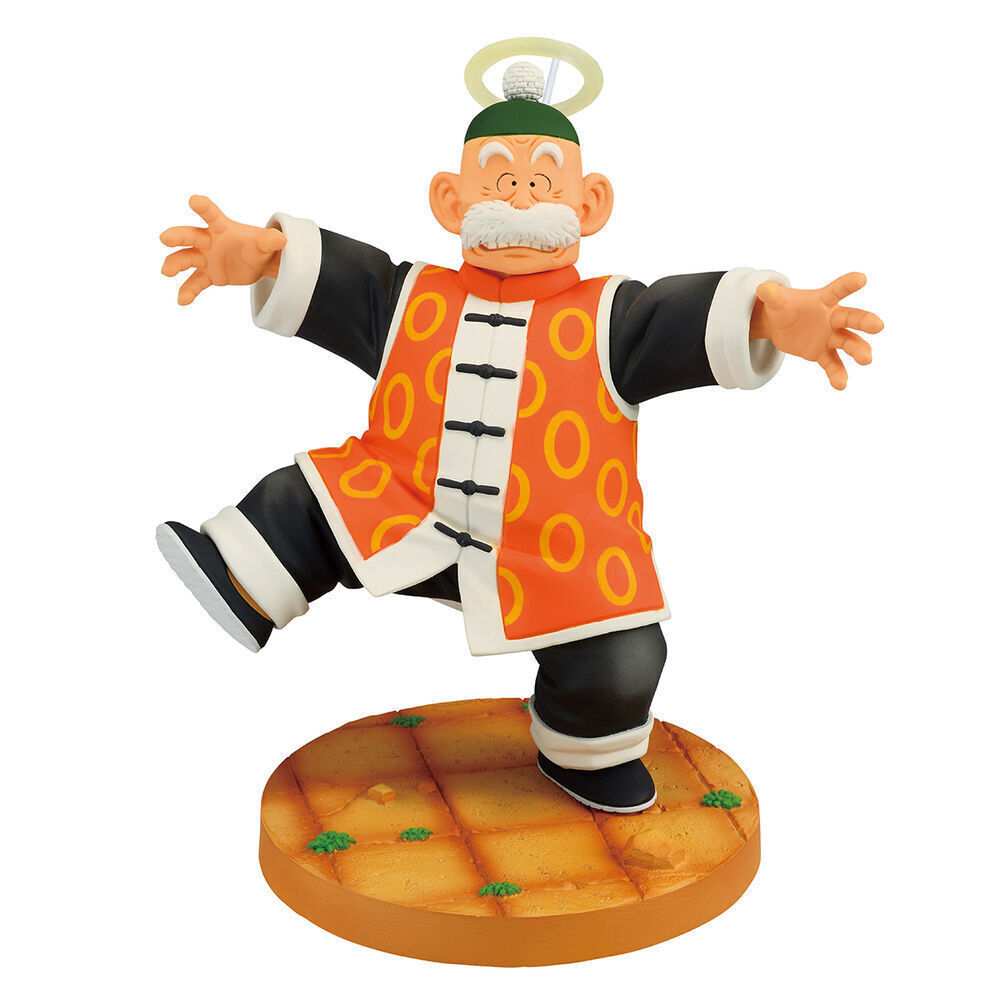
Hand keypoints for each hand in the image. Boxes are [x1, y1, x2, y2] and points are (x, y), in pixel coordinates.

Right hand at [159, 195, 286, 304]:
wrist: (258, 264)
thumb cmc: (259, 248)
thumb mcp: (266, 245)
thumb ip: (269, 241)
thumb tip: (281, 239)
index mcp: (223, 228)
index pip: (212, 215)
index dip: (204, 208)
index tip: (194, 200)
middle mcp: (209, 241)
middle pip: (191, 236)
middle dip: (178, 237)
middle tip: (165, 238)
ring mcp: (206, 258)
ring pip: (186, 259)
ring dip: (175, 264)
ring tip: (166, 272)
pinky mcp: (208, 275)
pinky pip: (195, 283)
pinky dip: (188, 291)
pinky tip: (181, 301)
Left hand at [750, 272, 883, 389]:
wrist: (779, 325)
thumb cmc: (782, 307)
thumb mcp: (775, 301)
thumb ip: (772, 296)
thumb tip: (763, 289)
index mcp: (823, 300)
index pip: (837, 290)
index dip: (848, 284)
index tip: (861, 278)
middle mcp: (832, 318)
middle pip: (851, 318)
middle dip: (864, 322)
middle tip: (878, 326)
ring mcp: (830, 337)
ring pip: (848, 343)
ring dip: (858, 350)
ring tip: (866, 360)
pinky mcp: (823, 353)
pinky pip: (833, 364)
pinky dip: (837, 374)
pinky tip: (840, 385)